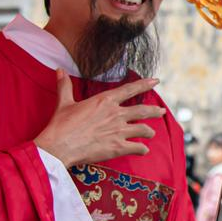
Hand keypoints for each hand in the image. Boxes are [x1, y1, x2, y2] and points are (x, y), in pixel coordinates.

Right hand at [34, 70, 165, 167]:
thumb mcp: (64, 103)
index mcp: (105, 101)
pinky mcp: (119, 147)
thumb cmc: (60, 125)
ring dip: (149, 132)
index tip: (156, 81)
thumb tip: (59, 70)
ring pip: (144, 129)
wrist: (59, 146)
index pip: (130, 89)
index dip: (145, 84)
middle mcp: (116, 114)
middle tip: (162, 111)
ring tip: (151, 133)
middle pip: (143, 110)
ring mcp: (119, 131)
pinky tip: (143, 150)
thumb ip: (65, 86)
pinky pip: (138, 148)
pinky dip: (142, 149)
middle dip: (155, 111)